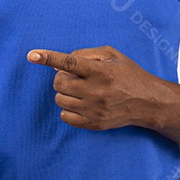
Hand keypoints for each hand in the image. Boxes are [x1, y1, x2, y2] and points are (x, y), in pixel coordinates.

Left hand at [27, 45, 167, 130]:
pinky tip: (80, 103)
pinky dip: (67, 109)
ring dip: (65, 93)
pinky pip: (65, 116)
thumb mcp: (111, 55)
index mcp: (101, 71)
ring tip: (80, 90)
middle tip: (73, 77)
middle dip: (61, 77)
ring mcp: (94, 110)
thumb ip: (83, 54)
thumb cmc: (128, 74)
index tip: (32, 55)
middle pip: (59, 82)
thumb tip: (57, 65)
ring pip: (60, 99)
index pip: (69, 62)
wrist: (148, 102)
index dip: (48, 58)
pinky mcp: (94, 124)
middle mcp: (97, 91)